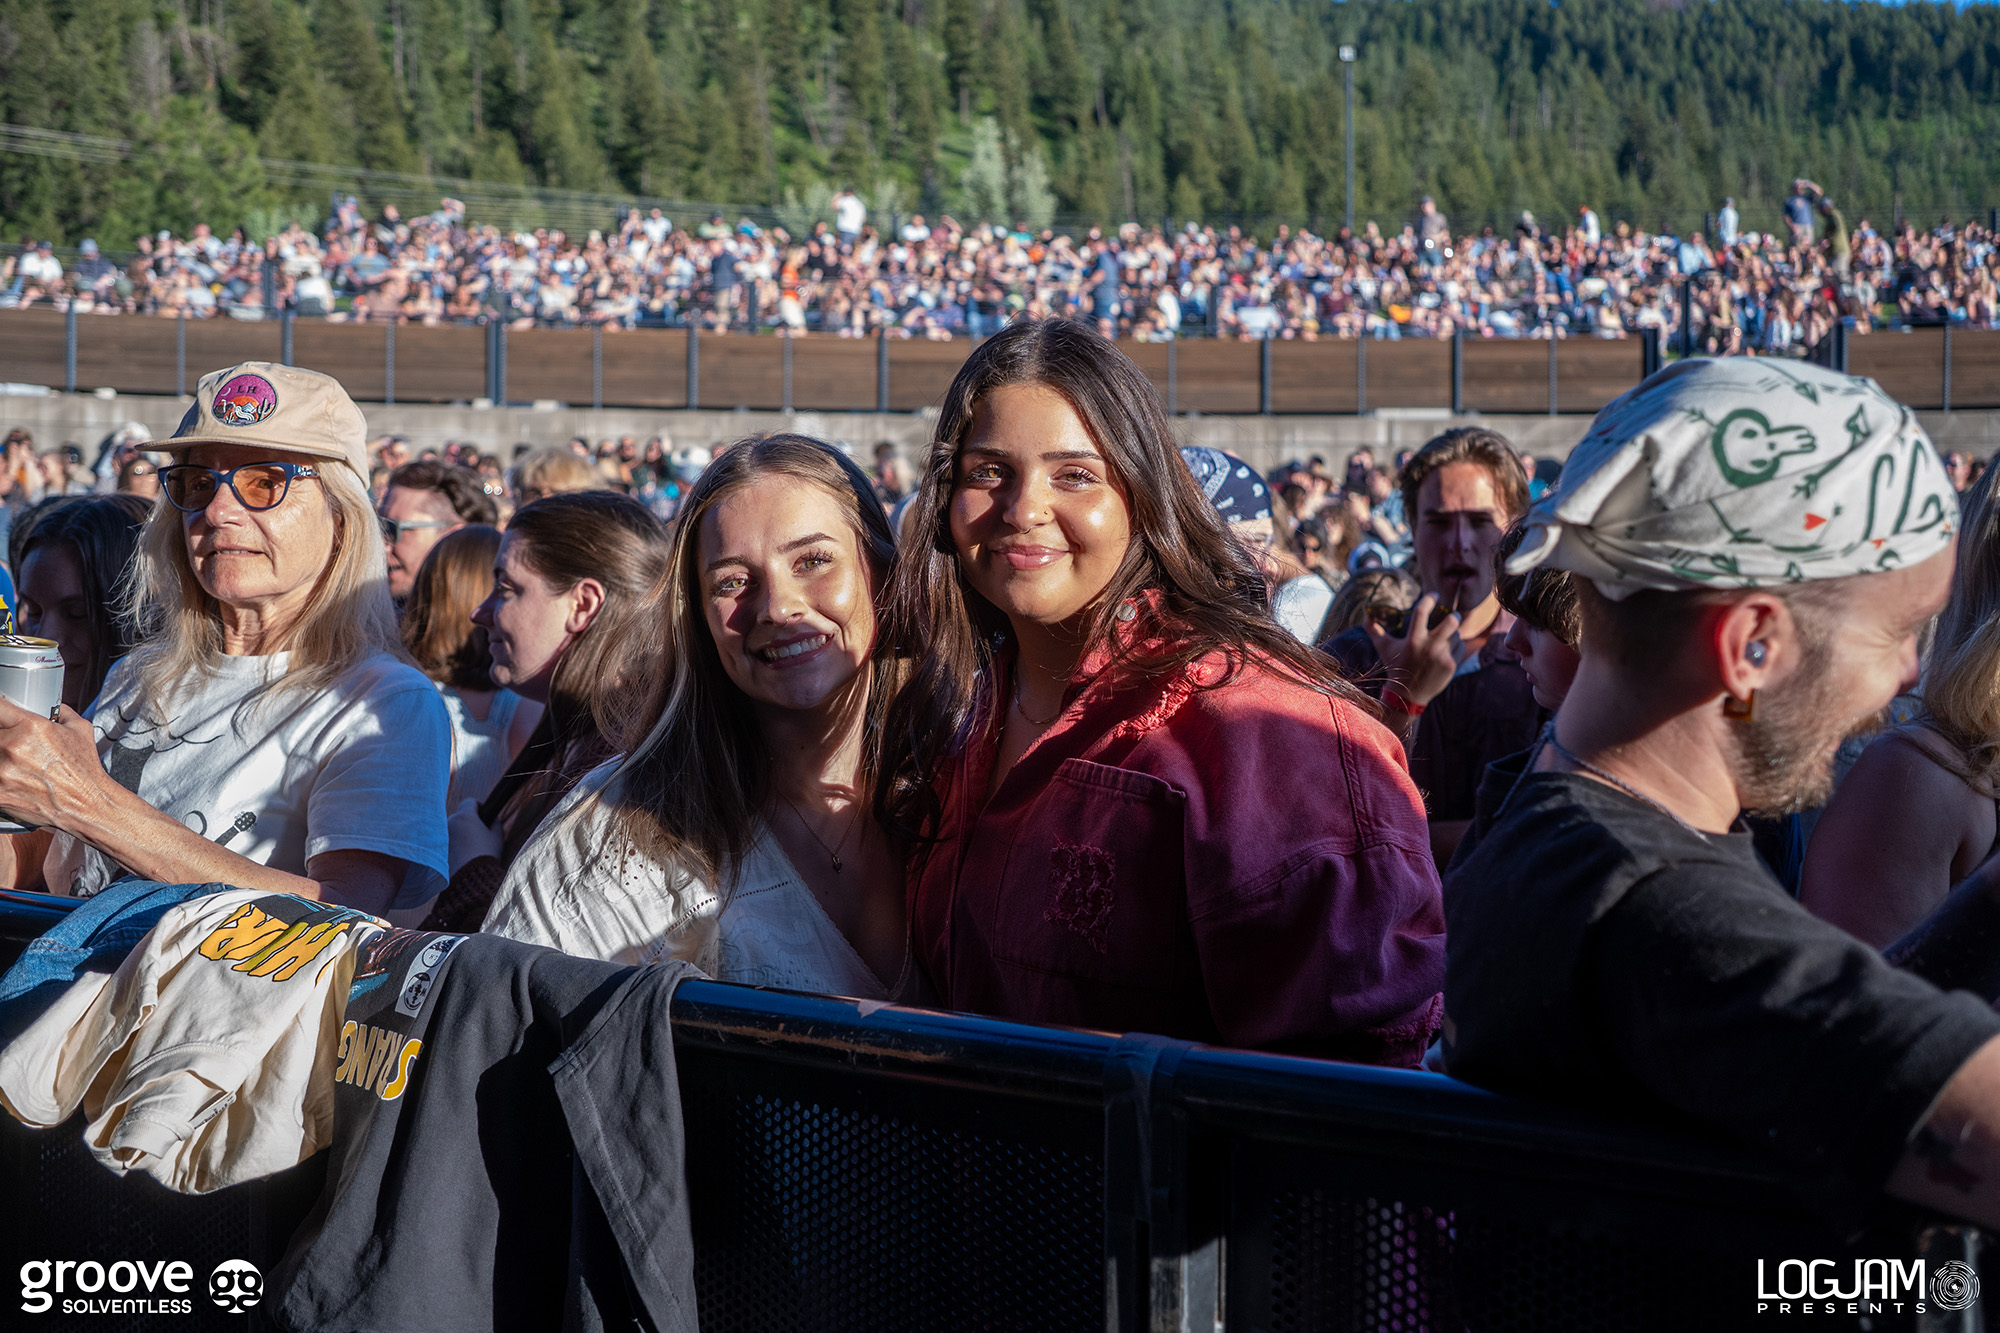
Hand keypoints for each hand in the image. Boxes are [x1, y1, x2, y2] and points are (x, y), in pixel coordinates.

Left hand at [0, 697, 107, 831]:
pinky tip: (15, 780)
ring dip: (3, 759)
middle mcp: (13, 746)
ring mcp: (2, 771)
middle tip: (16, 748)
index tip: (4, 718)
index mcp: (32, 727)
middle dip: (4, 739)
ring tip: (19, 767)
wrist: (85, 805)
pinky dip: (2, 779)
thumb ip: (61, 713)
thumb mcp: (80, 730)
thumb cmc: (84, 770)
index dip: (1, 712)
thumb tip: (51, 708)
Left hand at [446, 797, 501, 876]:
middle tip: (479, 834)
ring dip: (459, 834)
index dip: (479, 806)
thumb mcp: (497, 837)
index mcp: (465, 816)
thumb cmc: (485, 855)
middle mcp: (449, 822)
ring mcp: (440, 835)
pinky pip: (445, 842)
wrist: (470, 879)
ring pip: (451, 830)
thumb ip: (496, 824)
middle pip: (460, 816)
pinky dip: (452, 845)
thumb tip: (493, 820)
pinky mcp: (436, 849)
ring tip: (469, 848)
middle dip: (468, 822)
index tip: (484, 814)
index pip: (470, 801)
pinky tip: (461, 856)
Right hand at [1363, 592, 1462, 709]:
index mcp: (1413, 639)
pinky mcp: (1451, 665)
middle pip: (1451, 621)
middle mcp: (1429, 646)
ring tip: (1446, 638)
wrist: (1408, 694)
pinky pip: (1460, 648)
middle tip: (1452, 615)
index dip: (1429, 599)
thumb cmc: (1395, 666)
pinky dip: (1456, 646)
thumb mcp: (1384, 648)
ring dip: (1453, 634)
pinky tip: (1448, 650)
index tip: (1434, 595)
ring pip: (1457, 635)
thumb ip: (1374, 630)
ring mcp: (1442, 656)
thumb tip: (1365, 614)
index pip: (1422, 611)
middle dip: (1453, 615)